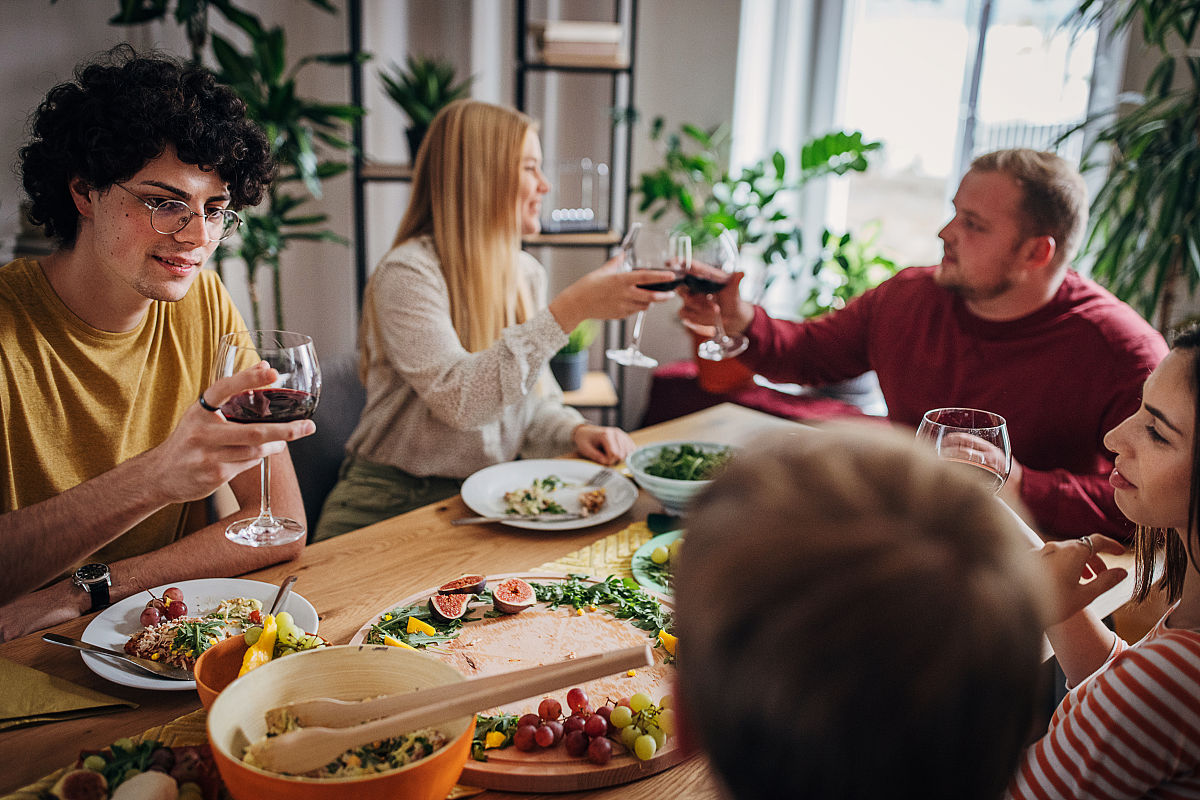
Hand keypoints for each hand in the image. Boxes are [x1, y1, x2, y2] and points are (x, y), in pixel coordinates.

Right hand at [147, 362, 315, 504]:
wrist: (161, 476)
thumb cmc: (190, 438)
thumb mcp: (202, 413)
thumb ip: (230, 393)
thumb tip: (264, 365)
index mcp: (199, 410)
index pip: (224, 388)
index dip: (248, 378)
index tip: (272, 371)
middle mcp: (202, 431)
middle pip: (253, 432)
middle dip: (286, 430)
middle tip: (308, 427)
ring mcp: (208, 455)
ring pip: (255, 451)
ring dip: (275, 445)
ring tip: (283, 441)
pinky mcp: (214, 475)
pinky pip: (248, 464)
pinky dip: (259, 458)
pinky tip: (261, 454)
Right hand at [549, 254, 674, 332]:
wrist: (577, 305)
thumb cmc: (587, 287)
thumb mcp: (602, 271)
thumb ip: (616, 262)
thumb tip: (622, 254)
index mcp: (621, 280)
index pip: (646, 278)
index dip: (661, 277)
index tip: (671, 276)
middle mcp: (624, 294)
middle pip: (651, 297)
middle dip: (664, 296)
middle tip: (670, 294)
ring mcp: (623, 306)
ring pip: (645, 306)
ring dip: (651, 302)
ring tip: (652, 297)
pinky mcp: (620, 315)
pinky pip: (634, 311)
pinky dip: (639, 307)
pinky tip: (636, 302)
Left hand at [572, 424, 634, 465]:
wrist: (586, 431)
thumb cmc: (585, 440)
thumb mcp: (585, 449)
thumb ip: (596, 456)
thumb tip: (607, 462)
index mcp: (606, 435)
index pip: (614, 454)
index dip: (608, 461)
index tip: (601, 460)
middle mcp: (616, 433)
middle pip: (622, 454)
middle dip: (614, 459)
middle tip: (605, 457)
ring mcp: (622, 434)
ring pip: (628, 452)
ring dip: (620, 457)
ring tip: (610, 454)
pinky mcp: (625, 437)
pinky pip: (631, 448)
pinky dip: (626, 454)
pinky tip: (619, 454)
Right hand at [678, 266, 751, 335]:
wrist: (732, 317)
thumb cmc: (732, 298)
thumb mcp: (734, 289)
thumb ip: (735, 280)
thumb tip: (742, 272)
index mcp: (702, 274)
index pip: (686, 265)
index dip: (677, 262)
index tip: (671, 263)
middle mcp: (692, 285)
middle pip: (682, 285)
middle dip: (696, 296)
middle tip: (711, 302)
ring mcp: (688, 298)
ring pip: (687, 302)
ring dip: (703, 308)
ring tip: (717, 310)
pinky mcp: (687, 311)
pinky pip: (685, 314)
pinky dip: (698, 317)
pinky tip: (709, 318)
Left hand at [1037, 534, 1127, 625]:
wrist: (1018, 607)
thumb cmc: (1054, 604)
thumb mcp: (1086, 595)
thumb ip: (1106, 581)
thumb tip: (1123, 572)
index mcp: (1073, 552)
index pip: (1097, 541)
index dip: (1111, 545)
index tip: (1121, 551)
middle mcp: (1056, 546)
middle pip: (1082, 546)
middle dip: (1095, 558)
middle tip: (1104, 574)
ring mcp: (1042, 551)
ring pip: (1067, 550)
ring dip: (1080, 561)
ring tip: (1086, 578)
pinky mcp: (1031, 558)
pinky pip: (1053, 555)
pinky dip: (1065, 562)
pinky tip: (1066, 578)